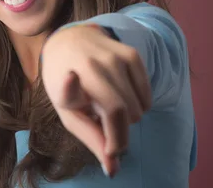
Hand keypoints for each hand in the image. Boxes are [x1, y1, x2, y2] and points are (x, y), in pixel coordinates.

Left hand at [40, 24, 151, 176]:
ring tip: (108, 104)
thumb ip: (92, 140)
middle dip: (118, 133)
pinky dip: (139, 105)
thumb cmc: (65, 82)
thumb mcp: (69, 113)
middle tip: (103, 125)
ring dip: (127, 118)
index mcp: (68, 81)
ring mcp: (115, 58)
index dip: (76, 94)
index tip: (81, 97)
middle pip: (124, 114)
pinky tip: (122, 96)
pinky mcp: (132, 55)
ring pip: (139, 109)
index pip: (76, 92)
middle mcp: (93, 65)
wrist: (70, 41)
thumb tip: (114, 170)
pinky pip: (147, 97)